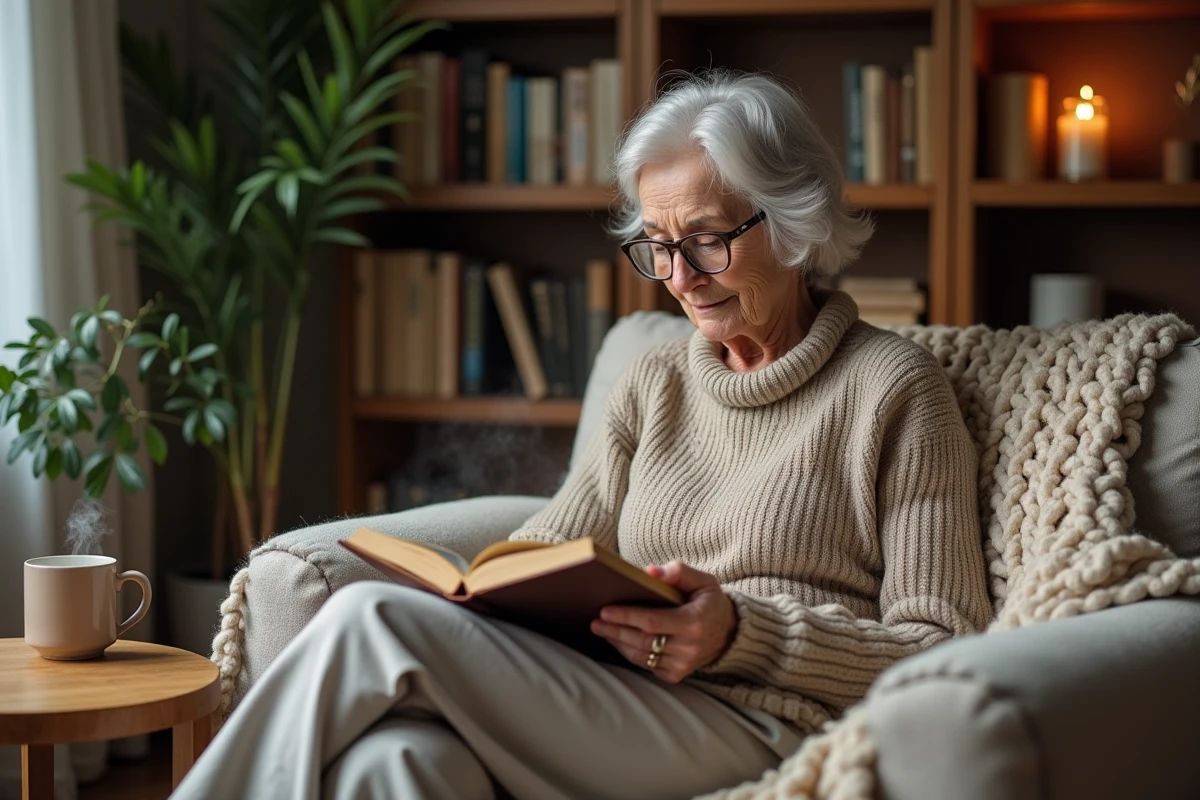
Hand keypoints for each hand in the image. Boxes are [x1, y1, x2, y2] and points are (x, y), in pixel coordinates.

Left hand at [589, 560, 736, 682]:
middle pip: (642, 640)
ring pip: (641, 656)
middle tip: (596, 622)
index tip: (605, 610)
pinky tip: (619, 642)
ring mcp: (683, 664)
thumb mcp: (702, 580)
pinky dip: (630, 654)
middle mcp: (689, 647)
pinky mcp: (677, 675)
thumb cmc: (709, 601)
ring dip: (618, 643)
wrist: (728, 632)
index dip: (626, 616)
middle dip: (615, 630)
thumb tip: (649, 572)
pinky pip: (647, 666)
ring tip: (602, 630)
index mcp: (694, 622)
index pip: (652, 621)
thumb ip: (677, 572)